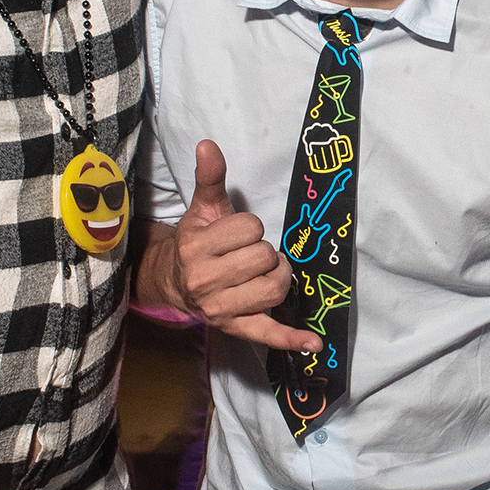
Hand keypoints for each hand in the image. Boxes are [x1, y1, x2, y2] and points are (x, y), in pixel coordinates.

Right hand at [173, 140, 320, 351]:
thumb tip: (208, 145)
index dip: (251, 228)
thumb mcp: (202, 209)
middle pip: (264, 257)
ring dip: (278, 277)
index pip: (251, 228)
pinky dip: (293, 339)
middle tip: (250, 254)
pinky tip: (314, 343)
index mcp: (197, 247)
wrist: (174, 282)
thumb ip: (210, 178)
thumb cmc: (197, 243)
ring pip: (273, 288)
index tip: (237, 234)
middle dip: (264, 252)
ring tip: (265, 273)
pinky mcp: (236, 328)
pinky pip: (268, 334)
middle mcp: (206, 281)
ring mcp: (221, 308)